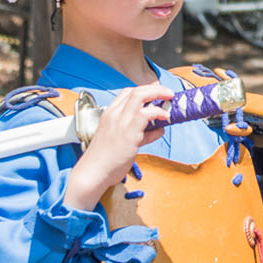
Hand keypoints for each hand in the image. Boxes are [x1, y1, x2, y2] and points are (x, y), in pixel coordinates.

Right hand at [64, 84, 173, 211]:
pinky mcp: (128, 131)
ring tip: (170, 101)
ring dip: (159, 95)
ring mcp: (120, 121)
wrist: (92, 173)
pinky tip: (165, 119)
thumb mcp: (122, 141)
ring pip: (141, 96)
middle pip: (136, 90)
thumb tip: (157, 130)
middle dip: (155, 89)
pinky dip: (159, 114)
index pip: (127, 93)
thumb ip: (140, 133)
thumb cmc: (105, 160)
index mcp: (109, 114)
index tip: (157, 94)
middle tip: (168, 93)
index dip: (145, 90)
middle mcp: (114, 114)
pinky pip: (147, 114)